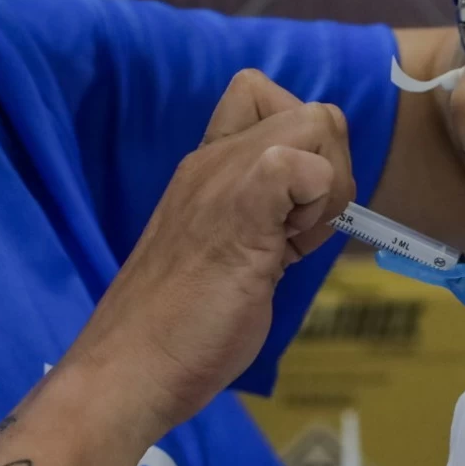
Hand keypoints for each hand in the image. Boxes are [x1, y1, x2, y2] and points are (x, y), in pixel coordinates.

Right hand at [67, 71, 355, 439]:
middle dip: (332, 169)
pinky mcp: (243, 208)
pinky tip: (288, 251)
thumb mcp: (228, 253)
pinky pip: (307, 166)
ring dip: (329, 190)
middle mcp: (215, 160)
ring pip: (320, 125)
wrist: (133, 368)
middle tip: (298, 231)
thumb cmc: (179, 328)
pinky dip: (319, 204)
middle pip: (314, 111)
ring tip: (288, 244)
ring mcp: (225, 178)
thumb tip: (309, 211)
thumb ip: (262, 219)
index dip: (305, 148)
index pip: (267, 96)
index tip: (289, 211)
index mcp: (208, 166)